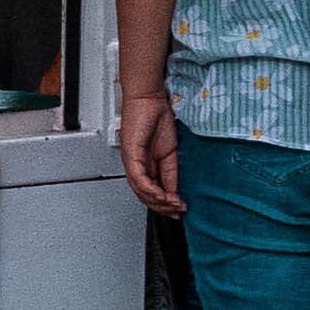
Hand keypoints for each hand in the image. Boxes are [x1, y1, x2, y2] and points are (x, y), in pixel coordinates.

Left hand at [119, 93, 180, 213]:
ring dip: (159, 202)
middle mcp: (135, 166)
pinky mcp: (131, 155)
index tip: (179, 210)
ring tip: (174, 205)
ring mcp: (131, 161)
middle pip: (145, 196)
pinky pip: (139, 179)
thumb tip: (174, 190)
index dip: (164, 204)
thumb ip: (171, 171)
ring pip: (141, 192)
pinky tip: (162, 195)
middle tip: (177, 212)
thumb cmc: (157, 117)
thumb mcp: (170, 151)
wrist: (149, 97)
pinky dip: (151, 190)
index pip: (151, 192)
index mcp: (144, 166)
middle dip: (163, 207)